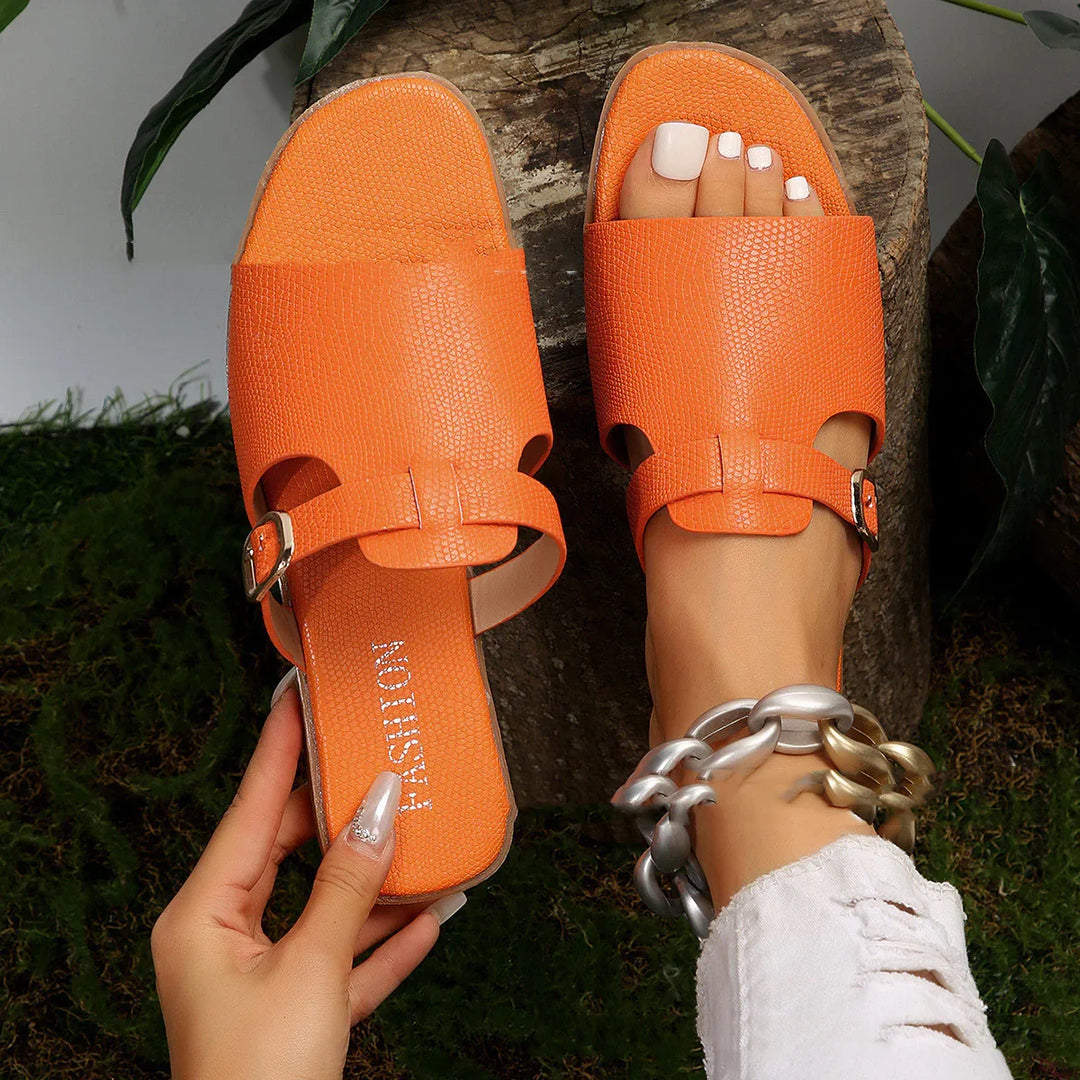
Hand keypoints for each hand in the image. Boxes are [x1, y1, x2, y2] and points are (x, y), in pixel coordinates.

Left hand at [151, 684, 462, 1079]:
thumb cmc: (258, 1077)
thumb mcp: (309, 969)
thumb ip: (349, 886)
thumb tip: (380, 812)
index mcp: (204, 916)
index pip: (250, 809)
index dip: (278, 749)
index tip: (299, 699)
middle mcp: (227, 937)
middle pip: (293, 853)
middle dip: (346, 820)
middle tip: (382, 769)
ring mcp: (263, 975)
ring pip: (327, 906)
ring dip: (378, 884)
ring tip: (425, 841)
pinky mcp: (298, 1012)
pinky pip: (346, 959)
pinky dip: (384, 940)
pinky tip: (429, 916)